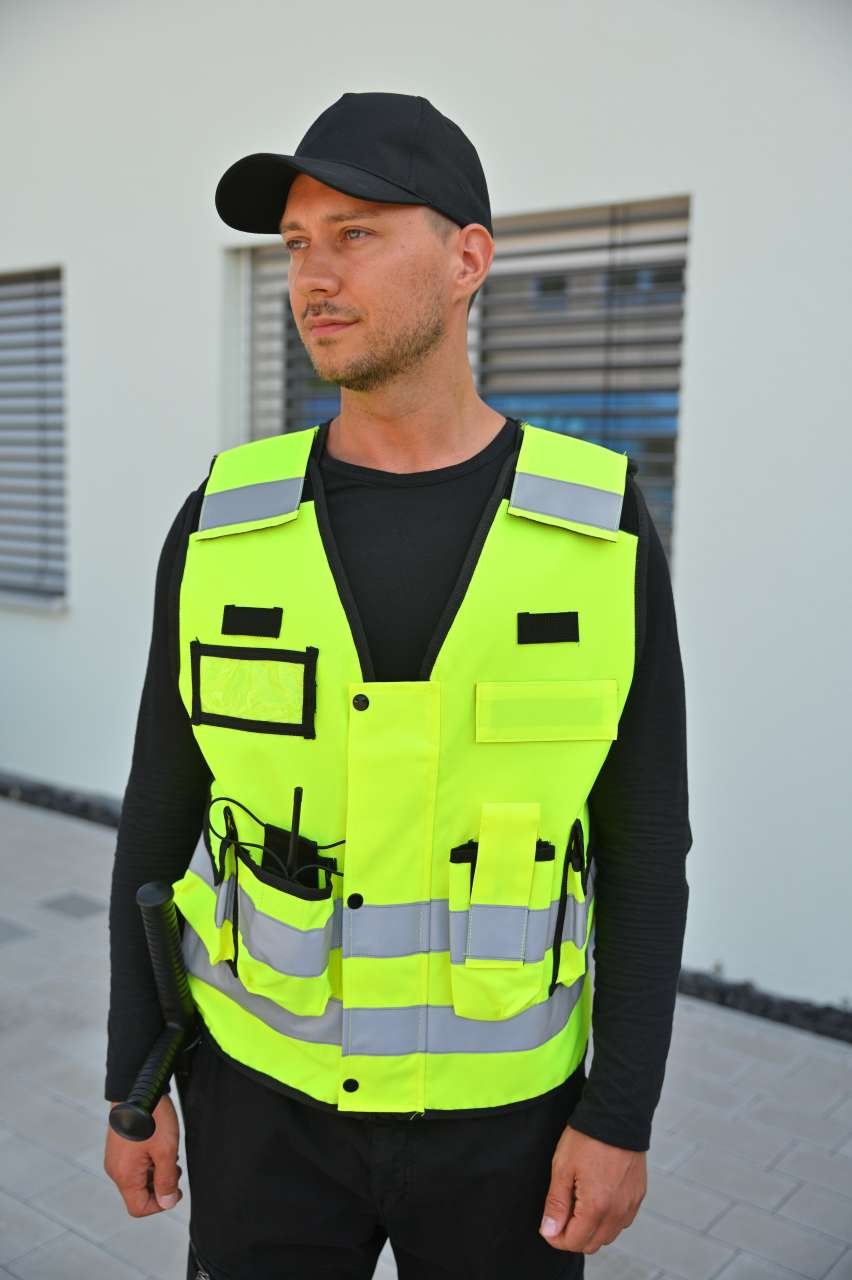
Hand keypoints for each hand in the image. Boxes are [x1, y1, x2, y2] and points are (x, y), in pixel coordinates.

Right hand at [104, 1095, 183, 1216]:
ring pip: (138, 1179)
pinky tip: (159, 1146)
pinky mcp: (118, 1147)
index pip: (138, 1208)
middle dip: (160, 1186)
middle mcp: (115, 1169)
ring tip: (169, 1153)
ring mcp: (115, 1158)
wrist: (137, 1087)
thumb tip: (166, 1203)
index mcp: (124, 1175)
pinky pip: (134, 1165)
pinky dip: (149, 1162)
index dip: (160, 1204)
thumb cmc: (152, 1118)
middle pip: (138, 1194)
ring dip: (156, 1173)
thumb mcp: (166, 1151)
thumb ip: (166, 1180)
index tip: (175, 1188)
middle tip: (175, 1167)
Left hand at [539, 1124, 645, 1252]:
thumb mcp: (562, 1167)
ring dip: (592, 1229)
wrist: (617, 1114)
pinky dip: (608, 1218)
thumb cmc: (588, 1137)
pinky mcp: (638, 1195)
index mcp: (597, 1207)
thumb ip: (556, 1204)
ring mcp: (631, 1204)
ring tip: (579, 1202)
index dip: (556, 1238)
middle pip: (593, 1244)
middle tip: (562, 1213)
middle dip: (574, 1236)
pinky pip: (622, 1220)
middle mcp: (618, 1211)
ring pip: (609, 1235)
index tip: (548, 1226)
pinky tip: (597, 1197)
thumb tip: (550, 1231)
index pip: (575, 1242)